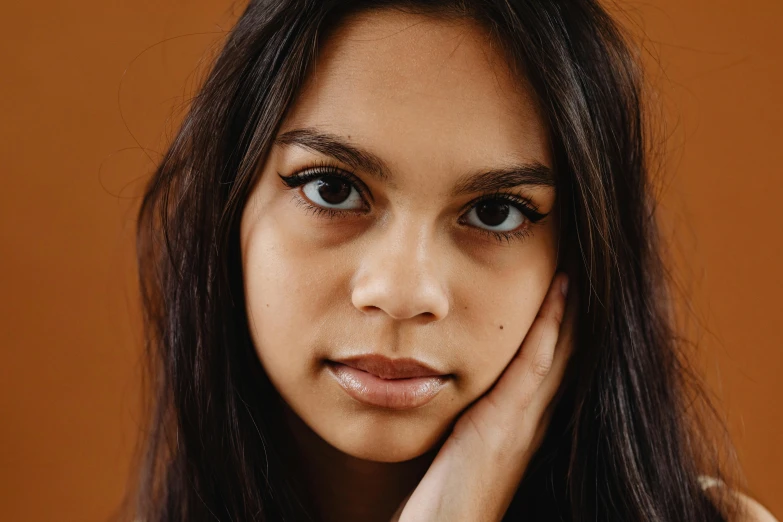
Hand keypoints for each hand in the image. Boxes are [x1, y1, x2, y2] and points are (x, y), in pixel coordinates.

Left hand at [390, 272, 575, 521]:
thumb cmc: (442, 501)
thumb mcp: (460, 448)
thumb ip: (468, 419)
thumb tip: (452, 384)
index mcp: (523, 425)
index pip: (552, 363)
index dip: (566, 323)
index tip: (570, 279)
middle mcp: (533, 421)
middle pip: (568, 352)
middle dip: (579, 309)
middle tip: (587, 262)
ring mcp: (524, 423)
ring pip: (560, 351)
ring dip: (572, 306)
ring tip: (580, 263)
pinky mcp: (504, 425)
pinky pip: (535, 365)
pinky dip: (550, 326)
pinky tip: (560, 291)